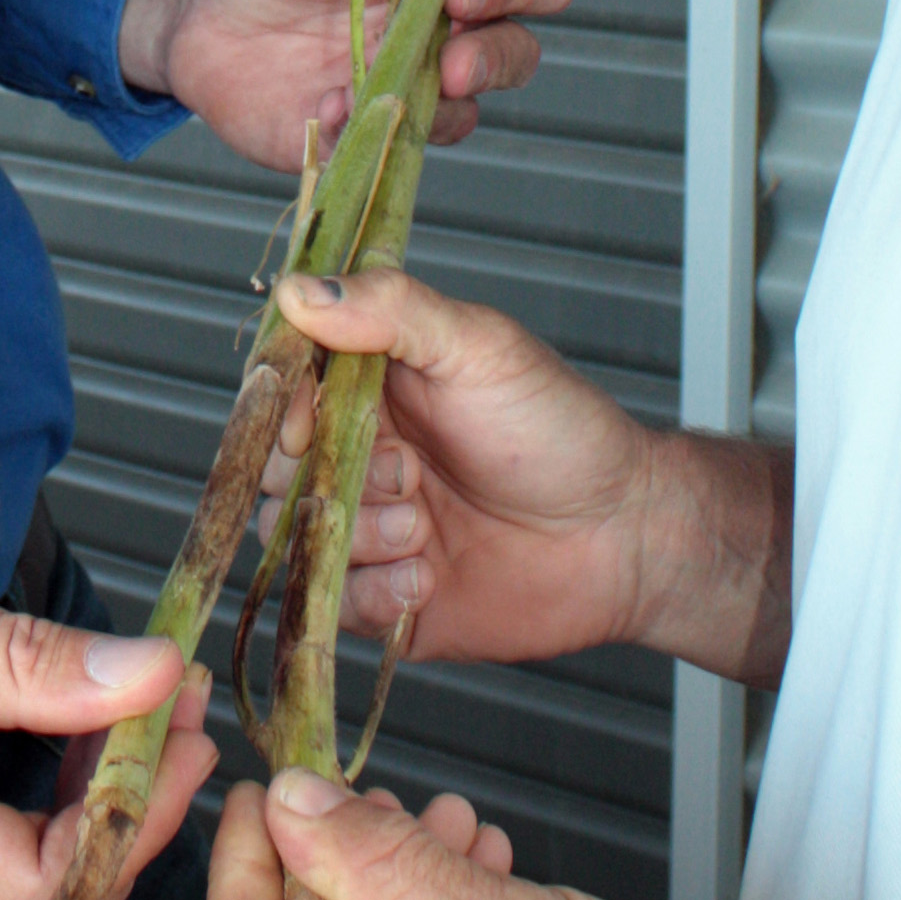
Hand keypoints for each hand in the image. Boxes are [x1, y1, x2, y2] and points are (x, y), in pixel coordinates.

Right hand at [0, 495, 216, 899]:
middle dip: (122, 817)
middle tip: (175, 710)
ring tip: (128, 712)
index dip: (134, 828)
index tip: (181, 736)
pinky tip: (45, 739)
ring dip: (74, 817)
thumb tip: (144, 679)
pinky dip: (14, 818)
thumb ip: (22, 661)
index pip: (43, 891)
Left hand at [120, 0, 575, 172]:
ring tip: (366, 87)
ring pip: (466, 114)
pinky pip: (388, 151)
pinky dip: (362, 134)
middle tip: (452, 61)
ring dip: (430, 106)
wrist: (198, 14)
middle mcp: (442, 35)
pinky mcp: (364, 136)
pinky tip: (325, 108)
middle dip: (496, 58)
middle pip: (516, 52)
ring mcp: (409, 91)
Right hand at [262, 270, 794, 684]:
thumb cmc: (559, 429)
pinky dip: (375, 594)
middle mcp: (360, 457)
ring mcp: (372, 530)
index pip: (283, 392)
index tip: (311, 425)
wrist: (625, 533)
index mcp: (369, 388)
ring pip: (298, 541)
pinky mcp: (389, 600)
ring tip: (426, 528)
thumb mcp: (477, 347)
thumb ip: (389, 310)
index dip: (285, 412)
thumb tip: (299, 290)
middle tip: (406, 475)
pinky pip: (337, 608)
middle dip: (328, 480)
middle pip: (276, 472)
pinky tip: (428, 576)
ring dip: (357, 537)